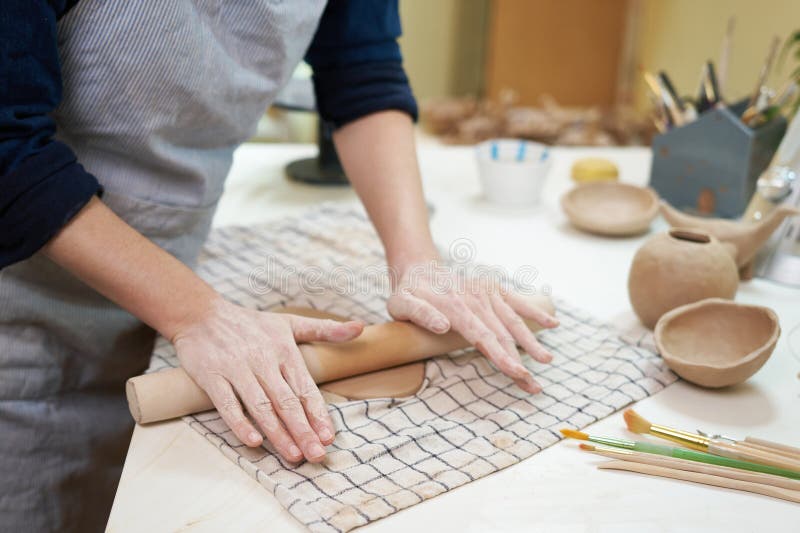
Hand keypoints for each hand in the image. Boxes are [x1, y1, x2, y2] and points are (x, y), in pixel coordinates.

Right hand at [172, 297, 363, 462]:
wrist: (201, 314)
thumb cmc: (250, 324)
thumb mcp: (289, 323)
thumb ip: (325, 329)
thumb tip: (361, 327)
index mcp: (284, 351)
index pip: (305, 388)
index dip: (317, 413)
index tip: (328, 437)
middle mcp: (263, 361)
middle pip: (286, 401)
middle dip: (303, 430)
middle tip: (316, 455)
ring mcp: (237, 369)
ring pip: (261, 406)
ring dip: (278, 433)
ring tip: (293, 455)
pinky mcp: (212, 376)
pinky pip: (227, 404)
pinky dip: (240, 423)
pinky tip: (254, 441)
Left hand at [387, 262, 557, 392]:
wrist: (418, 270)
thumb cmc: (408, 294)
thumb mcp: (401, 304)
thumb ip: (420, 314)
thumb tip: (443, 326)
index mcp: (456, 307)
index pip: (484, 337)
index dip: (502, 356)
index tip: (517, 373)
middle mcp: (476, 299)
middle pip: (502, 335)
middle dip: (520, 362)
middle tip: (534, 386)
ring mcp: (487, 293)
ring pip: (513, 322)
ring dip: (531, 343)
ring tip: (547, 361)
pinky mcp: (493, 289)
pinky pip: (517, 302)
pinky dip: (535, 312)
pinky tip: (553, 324)